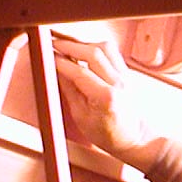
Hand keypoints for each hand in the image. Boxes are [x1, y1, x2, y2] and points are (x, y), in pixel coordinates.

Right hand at [52, 37, 161, 170]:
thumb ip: (69, 90)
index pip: (79, 72)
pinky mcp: (127, 72)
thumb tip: (56, 71)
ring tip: (68, 48)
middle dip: (69, 46)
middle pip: (93, 52)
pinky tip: (84, 53)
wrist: (133, 137)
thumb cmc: (108, 133)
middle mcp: (119, 82)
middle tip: (53, 46)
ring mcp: (126, 75)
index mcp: (106, 97)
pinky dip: (95, 48)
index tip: (48, 57)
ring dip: (84, 44)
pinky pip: (111, 52)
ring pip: (105, 47)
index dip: (60, 62)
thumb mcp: (80, 116)